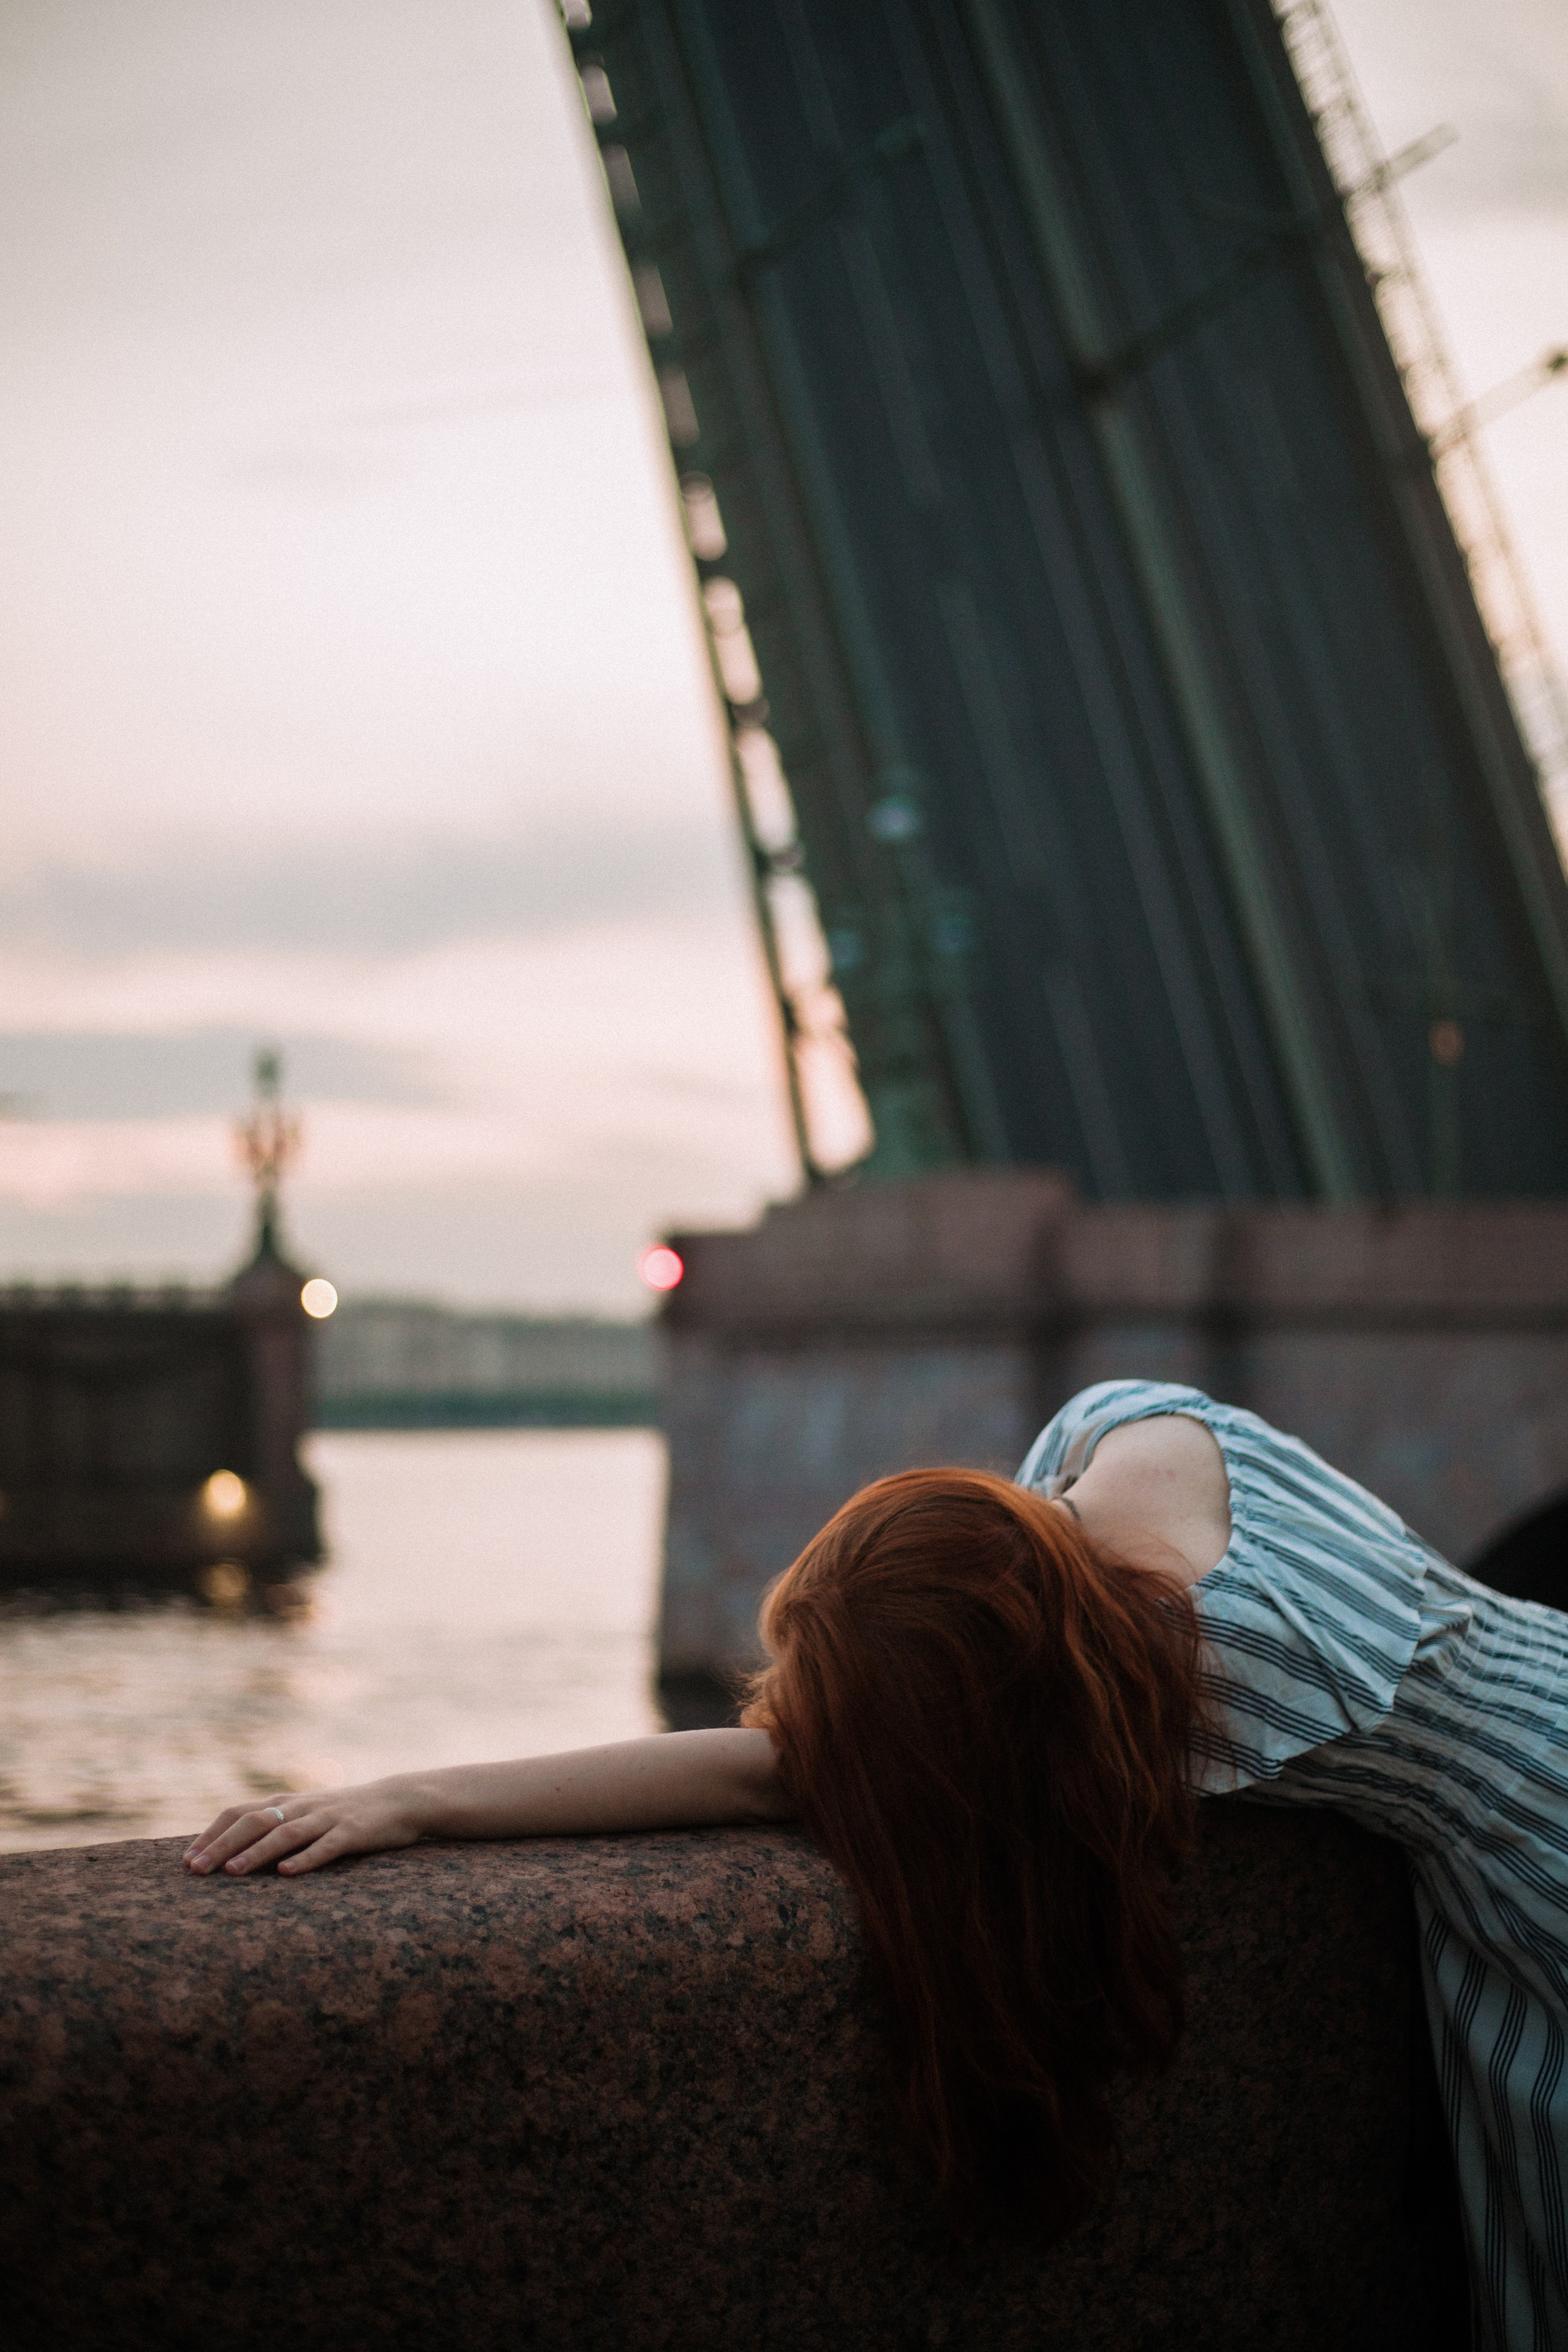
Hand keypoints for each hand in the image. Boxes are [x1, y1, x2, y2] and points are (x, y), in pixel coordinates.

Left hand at [184, 1777, 424, 1878]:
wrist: (400, 1800)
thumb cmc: (346, 1814)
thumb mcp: (307, 1814)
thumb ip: (275, 1825)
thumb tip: (231, 1851)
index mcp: (287, 1802)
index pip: (239, 1812)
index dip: (211, 1834)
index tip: (186, 1861)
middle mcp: (302, 1806)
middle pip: (255, 1821)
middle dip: (223, 1845)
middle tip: (196, 1870)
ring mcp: (328, 1818)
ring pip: (286, 1833)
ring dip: (257, 1852)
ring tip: (232, 1872)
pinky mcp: (353, 1832)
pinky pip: (326, 1846)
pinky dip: (306, 1859)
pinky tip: (287, 1873)